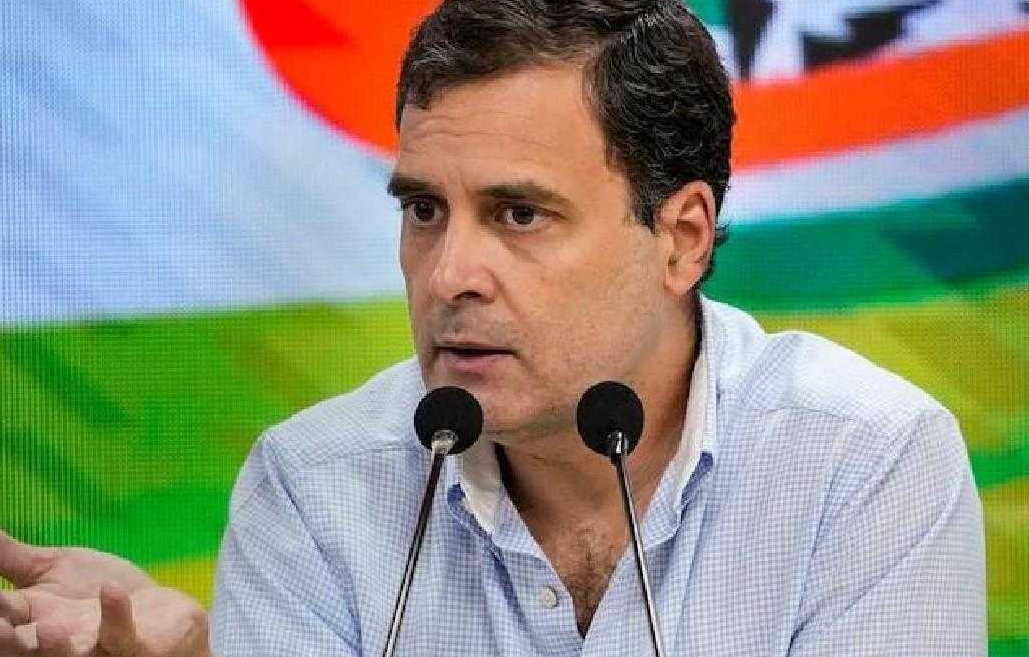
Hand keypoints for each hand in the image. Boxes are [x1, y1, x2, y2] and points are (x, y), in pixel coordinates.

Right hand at [0, 530, 210, 655]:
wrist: (162, 617)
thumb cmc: (100, 594)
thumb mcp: (52, 570)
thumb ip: (11, 557)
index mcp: (32, 626)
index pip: (4, 623)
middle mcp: (59, 646)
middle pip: (27, 651)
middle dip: (10, 643)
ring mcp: (99, 651)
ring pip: (72, 656)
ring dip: (57, 647)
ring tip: (49, 627)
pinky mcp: (137, 648)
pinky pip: (124, 638)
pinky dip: (116, 616)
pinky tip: (110, 591)